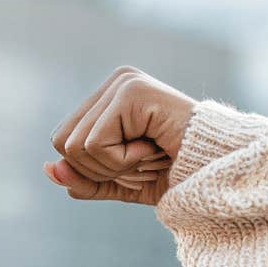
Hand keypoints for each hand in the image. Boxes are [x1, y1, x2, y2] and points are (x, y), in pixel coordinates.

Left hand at [44, 66, 195, 205]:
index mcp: (109, 99)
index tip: (135, 163)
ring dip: (115, 166)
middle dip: (101, 168)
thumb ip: (84, 179)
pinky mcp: (132, 91)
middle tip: (143, 160)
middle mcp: (115, 83)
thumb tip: (48, 169)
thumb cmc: (177, 175)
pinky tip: (154, 147)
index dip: (92, 168)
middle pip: (64, 144)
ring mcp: (124, 83)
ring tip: (151, 154)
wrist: (219, 174)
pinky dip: (123, 160)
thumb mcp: (120, 183)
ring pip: (76, 146)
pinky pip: (95, 143)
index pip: (63, 141)